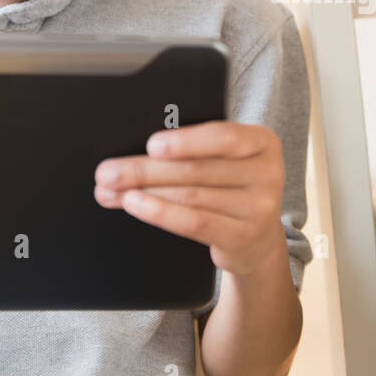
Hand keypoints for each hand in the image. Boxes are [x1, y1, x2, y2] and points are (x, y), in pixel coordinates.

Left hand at [93, 122, 285, 276]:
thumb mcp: (225, 161)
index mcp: (263, 142)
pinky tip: (135, 205)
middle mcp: (267, 173)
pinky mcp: (243, 236)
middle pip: (197, 169)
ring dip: (143, 192)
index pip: (225, 136)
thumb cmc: (230, 187)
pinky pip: (194, 223)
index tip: (152, 145)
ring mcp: (259, 208)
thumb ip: (196, 149)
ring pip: (189, 196)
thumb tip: (137, 148)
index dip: (187, 141)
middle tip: (108, 172)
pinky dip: (159, 213)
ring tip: (110, 191)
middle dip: (144, 170)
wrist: (256, 238)